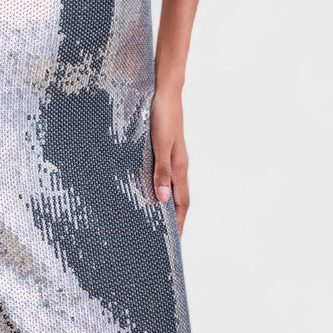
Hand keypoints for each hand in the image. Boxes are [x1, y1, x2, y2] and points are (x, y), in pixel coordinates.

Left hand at [150, 87, 189, 234]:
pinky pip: (165, 172)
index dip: (180, 221)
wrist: (165, 92)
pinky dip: (160, 184)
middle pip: (179, 197)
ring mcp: (173, 156)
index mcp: (179, 167)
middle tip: (165, 234)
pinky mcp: (165, 147)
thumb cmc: (163, 117)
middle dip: (174, 216)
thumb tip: (162, 199)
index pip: (182, 202)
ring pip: (172, 185)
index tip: (176, 239)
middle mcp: (178, 164)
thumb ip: (161, 172)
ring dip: (167, 201)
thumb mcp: (160, 146)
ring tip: (156, 215)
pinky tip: (150, 185)